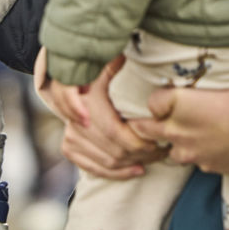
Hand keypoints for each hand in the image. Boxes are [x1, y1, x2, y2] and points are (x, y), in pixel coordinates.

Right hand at [39, 56, 163, 178]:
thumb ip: (112, 68)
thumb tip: (126, 56)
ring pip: (109, 161)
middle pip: (116, 150)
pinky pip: (96, 169)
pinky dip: (118, 173)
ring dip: (133, 164)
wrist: (65, 93)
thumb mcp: (102, 73)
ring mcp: (71, 138)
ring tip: (153, 158)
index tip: (158, 140)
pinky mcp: (69, 149)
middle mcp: (76, 123)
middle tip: (162, 151)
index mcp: (87, 104)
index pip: (116, 132)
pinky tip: (136, 169)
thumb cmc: (90, 82)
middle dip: (142, 154)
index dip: (140, 141)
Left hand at [132, 85, 228, 173]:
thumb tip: (156, 106)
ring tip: (194, 134)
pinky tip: (214, 143)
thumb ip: (168, 97)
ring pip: (176, 153)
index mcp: (172, 113)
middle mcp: (178, 136)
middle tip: (160, 123)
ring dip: (179, 144)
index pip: (142, 117)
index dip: (144, 113)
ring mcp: (194, 155)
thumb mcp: (194, 87)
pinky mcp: (212, 167)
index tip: (146, 112)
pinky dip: (202, 154)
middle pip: (151, 136)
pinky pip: (199, 162)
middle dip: (152, 130)